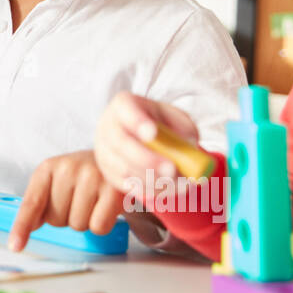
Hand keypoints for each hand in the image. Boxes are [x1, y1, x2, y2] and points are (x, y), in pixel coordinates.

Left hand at [8, 150, 122, 251]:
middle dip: (65, 217)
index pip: (32, 202)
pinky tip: (106, 206)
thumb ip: (41, 202)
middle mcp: (68, 168)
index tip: (15, 246)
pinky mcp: (114, 190)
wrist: (117, 162)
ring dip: (85, 220)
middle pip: (55, 220)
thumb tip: (31, 226)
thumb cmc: (83, 176)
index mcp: (48, 167)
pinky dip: (102, 223)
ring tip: (94, 201)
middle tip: (78, 199)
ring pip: (77, 225)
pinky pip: (98, 226)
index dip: (22, 226)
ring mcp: (92, 176)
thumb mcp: (57, 181)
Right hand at [93, 91, 208, 208]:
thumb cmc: (162, 125)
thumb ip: (182, 127)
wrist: (144, 139)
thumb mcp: (175, 117)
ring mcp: (105, 151)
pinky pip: (126, 184)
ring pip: (124, 168)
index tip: (152, 133)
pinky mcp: (109, 173)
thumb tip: (187, 144)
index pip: (125, 108)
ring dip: (152, 178)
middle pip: (121, 143)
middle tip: (172, 168)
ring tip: (179, 182)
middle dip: (147, 159)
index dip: (137, 121)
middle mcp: (108, 126)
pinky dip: (148, 188)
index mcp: (124, 104)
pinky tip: (167, 187)